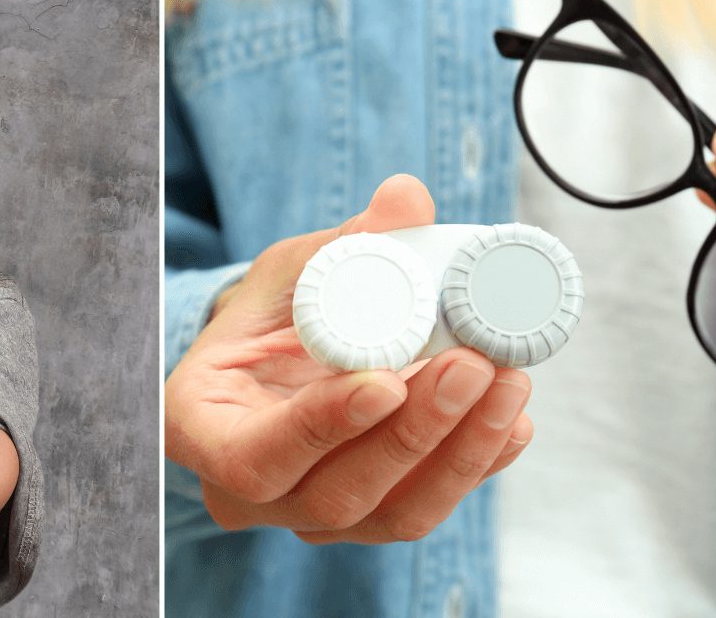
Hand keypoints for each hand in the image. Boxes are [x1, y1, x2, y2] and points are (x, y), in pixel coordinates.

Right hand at [164, 174, 534, 543]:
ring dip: (459, 451)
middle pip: (334, 495)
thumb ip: (345, 242)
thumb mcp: (292, 267)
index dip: (321, 428)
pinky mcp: (369, 519)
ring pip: (390, 515)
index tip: (387, 379)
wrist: (283, 358)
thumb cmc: (273, 315)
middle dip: (414, 433)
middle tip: (472, 363)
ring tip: (507, 380)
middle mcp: (249, 491)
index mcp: (203, 428)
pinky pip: (426, 508)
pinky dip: (476, 464)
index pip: (254, 457)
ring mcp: (310, 516)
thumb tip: (406, 198)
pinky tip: (512, 418)